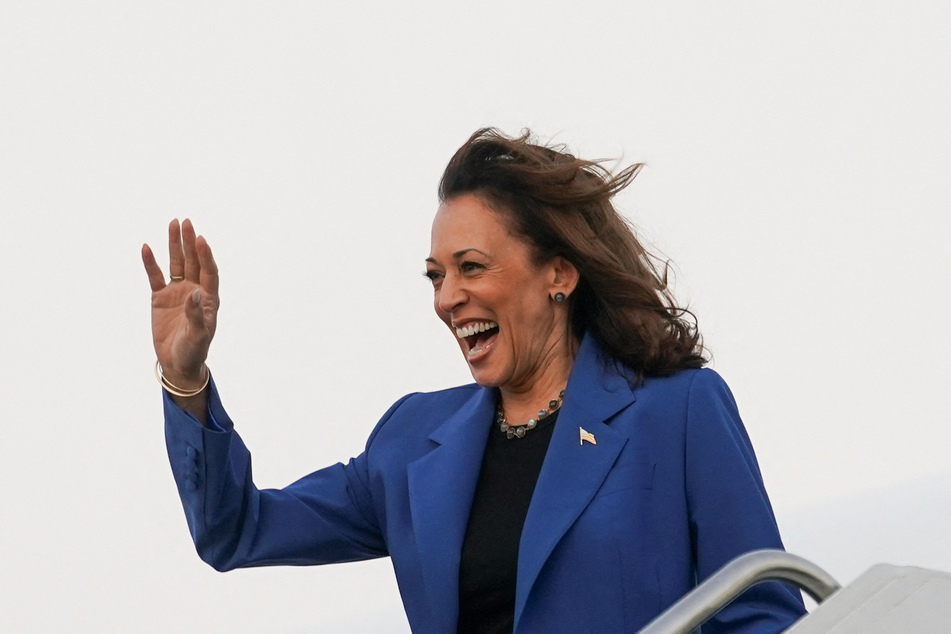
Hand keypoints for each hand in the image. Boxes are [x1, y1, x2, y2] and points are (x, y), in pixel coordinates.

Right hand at [142, 219, 219, 388]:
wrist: (178, 362)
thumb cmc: (194, 350)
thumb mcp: (198, 335)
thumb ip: (196, 314)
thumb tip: (195, 293)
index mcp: (209, 298)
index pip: (209, 271)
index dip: (205, 255)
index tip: (200, 239)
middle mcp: (194, 290)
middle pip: (192, 261)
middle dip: (189, 242)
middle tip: (185, 222)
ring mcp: (177, 292)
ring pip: (176, 264)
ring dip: (174, 245)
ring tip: (172, 224)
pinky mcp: (160, 298)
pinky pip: (155, 276)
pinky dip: (150, 263)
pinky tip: (146, 247)